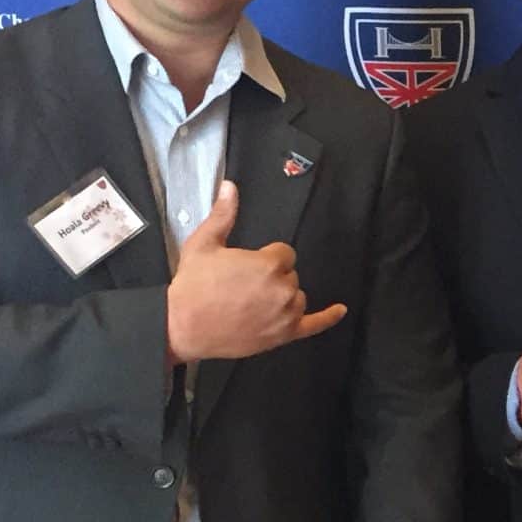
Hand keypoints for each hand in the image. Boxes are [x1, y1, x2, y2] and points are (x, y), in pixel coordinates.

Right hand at [165, 182, 345, 362]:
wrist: (182, 326)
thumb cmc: (192, 287)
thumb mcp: (204, 244)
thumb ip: (223, 215)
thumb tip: (230, 187)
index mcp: (269, 264)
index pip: (284, 253)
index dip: (266, 258)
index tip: (247, 266)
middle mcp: (283, 289)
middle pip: (290, 275)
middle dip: (271, 277)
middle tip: (242, 286)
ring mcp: (286, 314)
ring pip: (297, 297)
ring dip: (282, 296)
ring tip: (253, 301)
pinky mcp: (283, 334)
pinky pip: (314, 325)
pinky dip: (328, 318)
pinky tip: (339, 311)